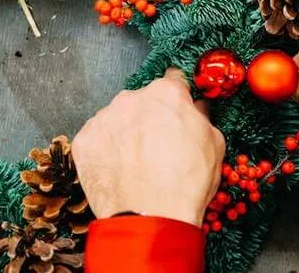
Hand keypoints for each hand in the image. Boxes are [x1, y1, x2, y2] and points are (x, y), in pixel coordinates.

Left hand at [73, 68, 224, 226]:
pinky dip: (106, 151)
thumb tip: (197, 109)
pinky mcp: (84, 141)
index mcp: (166, 94)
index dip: (177, 98)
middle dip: (149, 117)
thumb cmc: (184, 184)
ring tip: (137, 163)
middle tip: (159, 145)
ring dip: (126, 133)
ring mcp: (104, 118)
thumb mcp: (214, 145)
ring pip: (117, 119)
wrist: (151, 218)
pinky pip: (97, 139)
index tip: (176, 109)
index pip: (172, 81)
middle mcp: (132, 98)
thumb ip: (202, 118)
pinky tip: (120, 169)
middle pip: (142, 101)